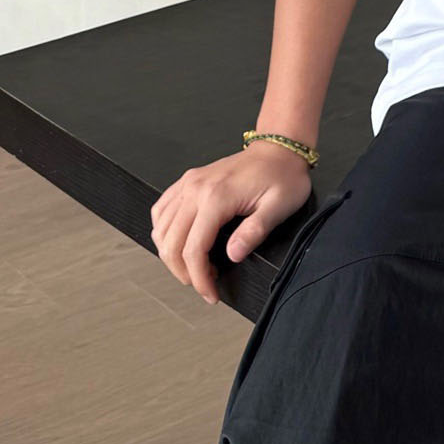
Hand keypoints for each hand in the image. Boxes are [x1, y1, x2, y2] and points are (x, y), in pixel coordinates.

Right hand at [150, 143, 312, 305]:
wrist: (278, 148)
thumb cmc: (282, 176)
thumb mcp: (279, 207)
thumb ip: (255, 231)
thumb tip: (233, 255)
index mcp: (217, 197)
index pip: (194, 250)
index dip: (199, 279)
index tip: (211, 294)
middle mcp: (196, 189)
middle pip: (171, 243)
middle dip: (184, 273)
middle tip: (204, 285)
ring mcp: (188, 183)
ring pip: (161, 229)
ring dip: (171, 255)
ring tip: (195, 268)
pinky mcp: (187, 181)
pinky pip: (161, 210)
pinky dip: (164, 232)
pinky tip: (179, 243)